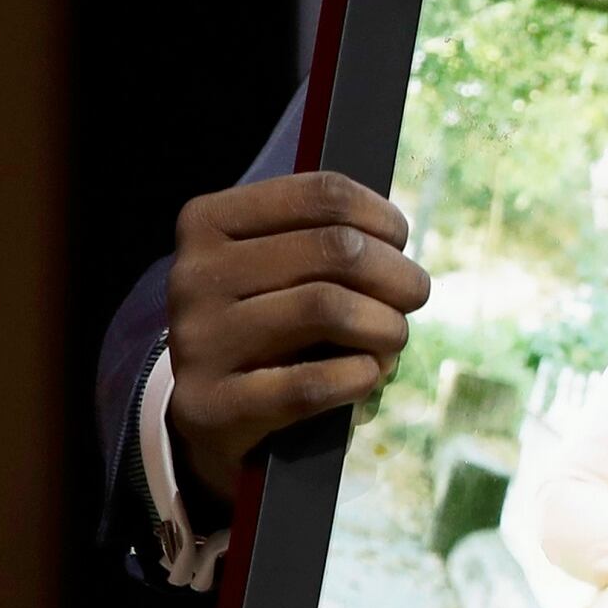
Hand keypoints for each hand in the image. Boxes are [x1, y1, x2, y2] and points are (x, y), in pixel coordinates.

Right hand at [163, 172, 431, 524]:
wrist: (196, 413)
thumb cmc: (258, 320)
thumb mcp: (273, 264)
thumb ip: (324, 236)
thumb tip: (395, 238)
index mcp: (209, 222)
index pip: (322, 194)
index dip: (382, 218)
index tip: (398, 242)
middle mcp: (194, 275)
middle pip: (336, 249)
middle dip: (398, 274)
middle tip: (412, 297)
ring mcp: (198, 341)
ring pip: (327, 308)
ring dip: (386, 326)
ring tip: (392, 338)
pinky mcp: (211, 405)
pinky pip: (309, 384)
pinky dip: (359, 376)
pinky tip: (368, 374)